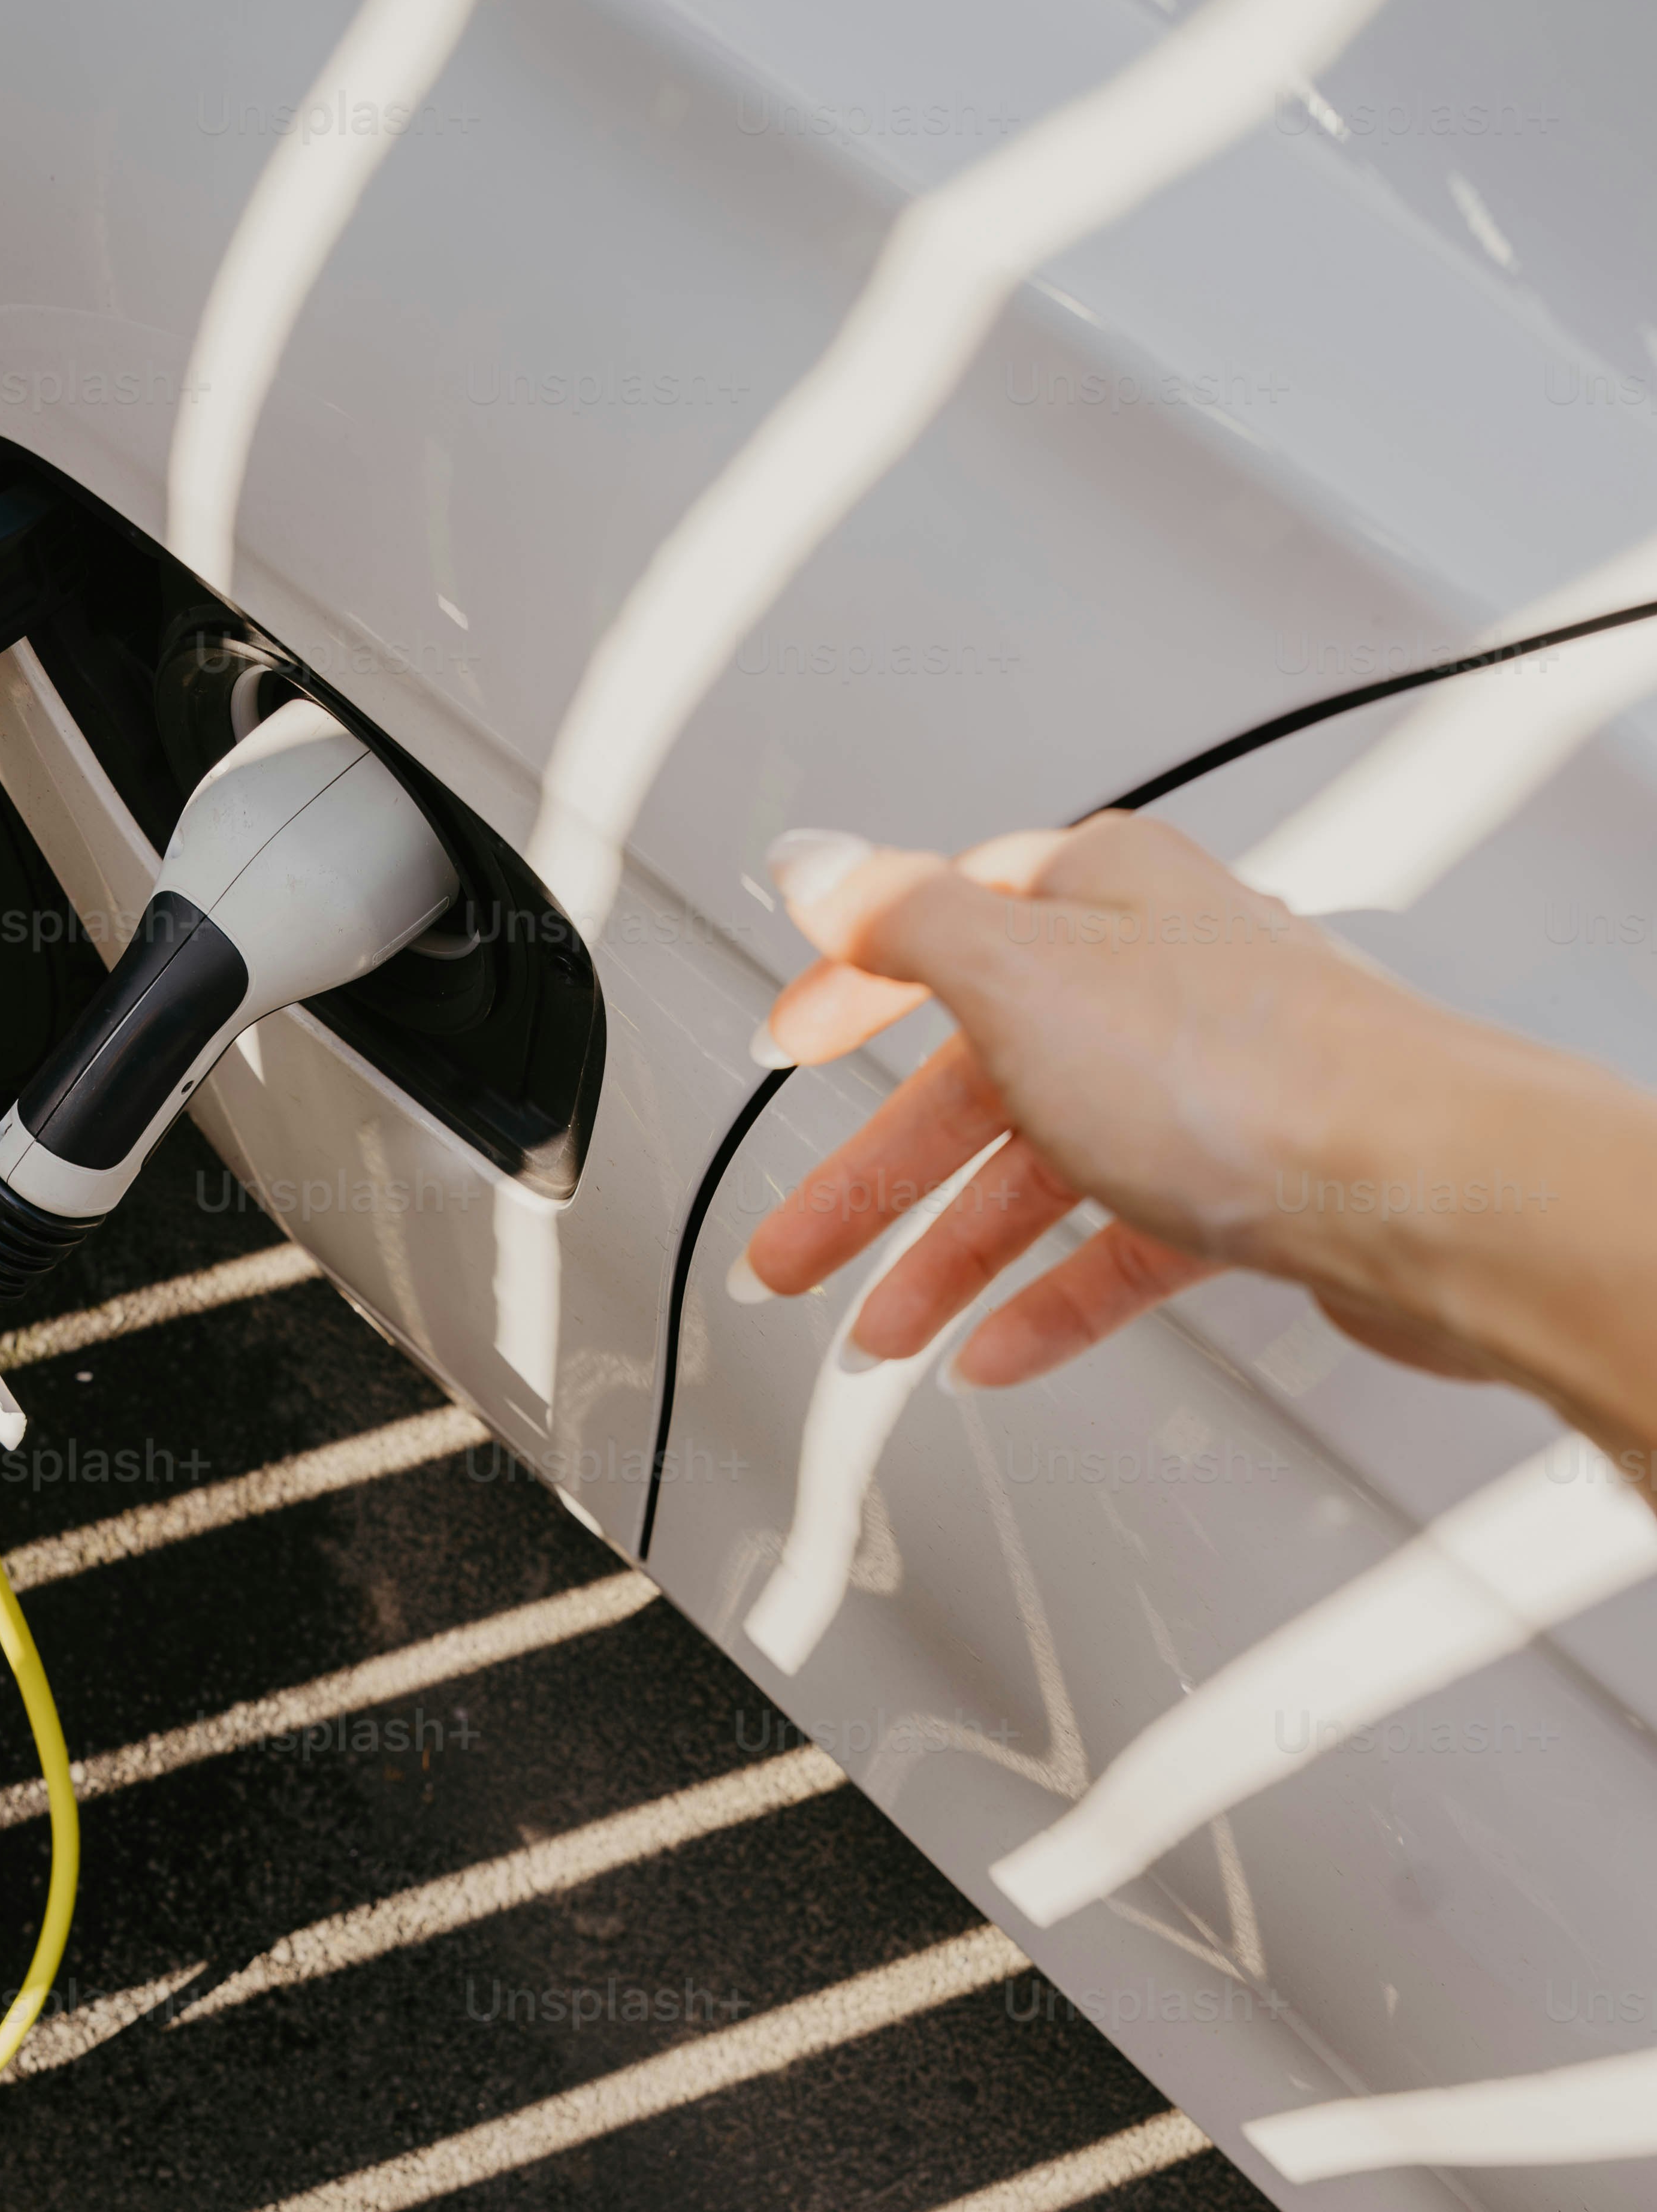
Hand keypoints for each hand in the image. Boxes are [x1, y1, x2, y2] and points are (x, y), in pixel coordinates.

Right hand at [735, 813, 1653, 1461]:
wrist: (1421, 1190)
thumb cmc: (1249, 1071)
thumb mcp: (1019, 972)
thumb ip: (904, 919)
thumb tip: (819, 863)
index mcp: (1099, 900)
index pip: (937, 930)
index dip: (849, 989)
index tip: (790, 1037)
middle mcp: (1155, 982)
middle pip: (975, 1080)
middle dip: (872, 1178)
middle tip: (795, 1248)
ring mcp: (1203, 1089)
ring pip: (1042, 1176)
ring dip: (947, 1260)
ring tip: (878, 1330)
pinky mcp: (1249, 1187)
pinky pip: (1119, 1249)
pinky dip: (1048, 1299)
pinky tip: (994, 1348)